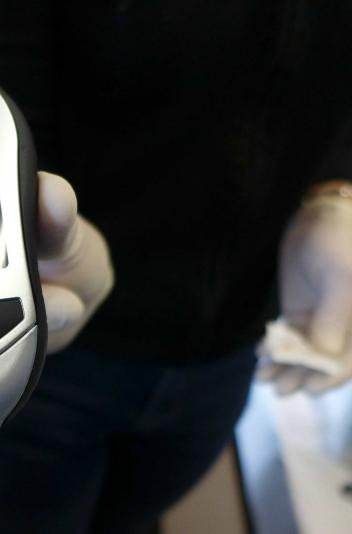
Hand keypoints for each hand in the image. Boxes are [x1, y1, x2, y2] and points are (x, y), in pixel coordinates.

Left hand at [257, 188, 351, 393]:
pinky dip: (276, 349)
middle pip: (325, 360)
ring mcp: (323, 319)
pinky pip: (290, 338)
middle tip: (279, 388)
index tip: (312, 388)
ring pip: (305, 352)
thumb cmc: (339, 240)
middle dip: (303, 375)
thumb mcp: (340, 275)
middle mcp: (347, 325)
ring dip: (285, 367)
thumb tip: (324, 354)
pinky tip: (260, 357)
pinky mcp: (302, 312)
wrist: (316, 214)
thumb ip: (335, 314)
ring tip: (263, 378)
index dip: (334, 376)